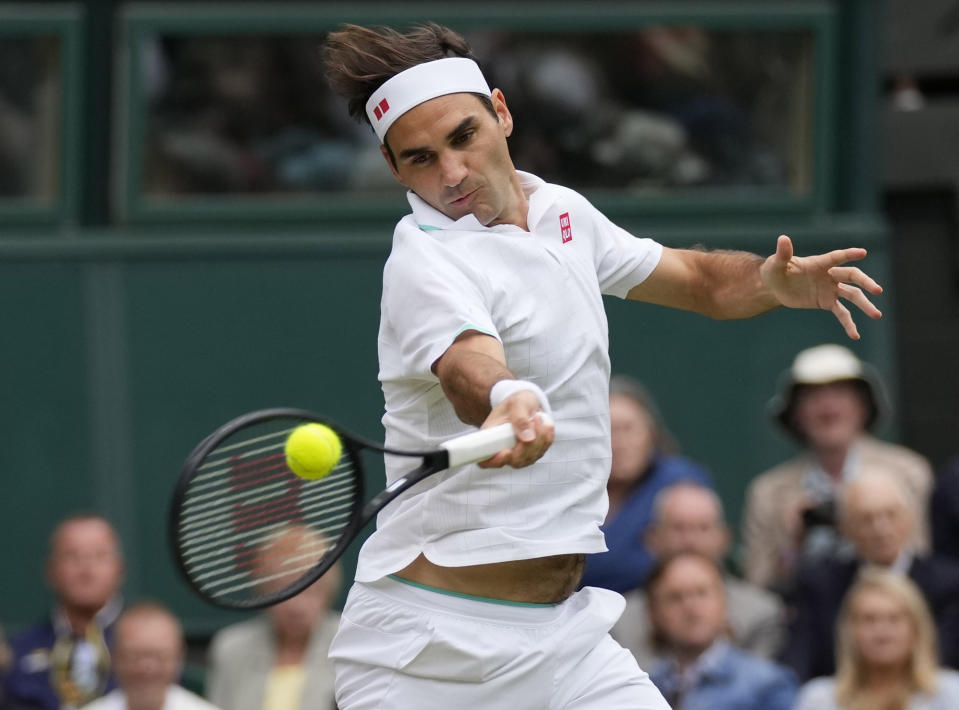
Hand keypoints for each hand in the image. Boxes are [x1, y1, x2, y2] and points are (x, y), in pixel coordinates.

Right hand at [477, 390, 554, 468]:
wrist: (525, 404)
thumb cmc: (515, 403)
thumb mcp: (516, 404)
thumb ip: (520, 418)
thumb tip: (528, 438)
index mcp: (489, 439)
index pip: (486, 460)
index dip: (495, 460)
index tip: (506, 452)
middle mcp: (502, 451)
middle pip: (515, 461)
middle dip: (528, 444)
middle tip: (533, 420)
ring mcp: (518, 454)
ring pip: (531, 457)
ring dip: (539, 437)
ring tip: (537, 417)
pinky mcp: (532, 453)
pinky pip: (542, 450)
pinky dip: (546, 436)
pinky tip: (543, 423)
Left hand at [760, 235, 882, 338]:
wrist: (774, 287)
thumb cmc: (775, 271)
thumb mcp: (775, 264)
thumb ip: (783, 254)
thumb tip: (783, 238)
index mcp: (818, 263)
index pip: (836, 257)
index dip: (848, 254)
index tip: (862, 252)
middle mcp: (829, 275)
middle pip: (852, 276)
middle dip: (865, 283)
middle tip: (878, 290)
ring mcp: (830, 289)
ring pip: (852, 296)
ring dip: (865, 305)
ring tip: (877, 315)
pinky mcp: (827, 302)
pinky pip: (842, 313)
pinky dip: (848, 323)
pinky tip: (855, 335)